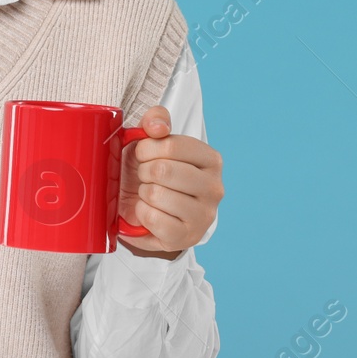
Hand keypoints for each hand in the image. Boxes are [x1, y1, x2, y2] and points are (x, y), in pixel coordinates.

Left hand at [113, 105, 222, 258]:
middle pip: (162, 170)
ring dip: (142, 193)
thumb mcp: (152, 141)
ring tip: (149, 194)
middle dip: (143, 171)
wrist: (150, 213)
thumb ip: (155, 120)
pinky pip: (153, 219)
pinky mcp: (187, 237)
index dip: (146, 148)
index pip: (171, 145)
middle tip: (146, 177)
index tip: (144, 154)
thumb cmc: (152, 173)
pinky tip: (149, 212)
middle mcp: (214, 187)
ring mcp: (204, 215)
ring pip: (156, 195)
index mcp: (211, 159)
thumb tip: (157, 126)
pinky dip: (142, 214)